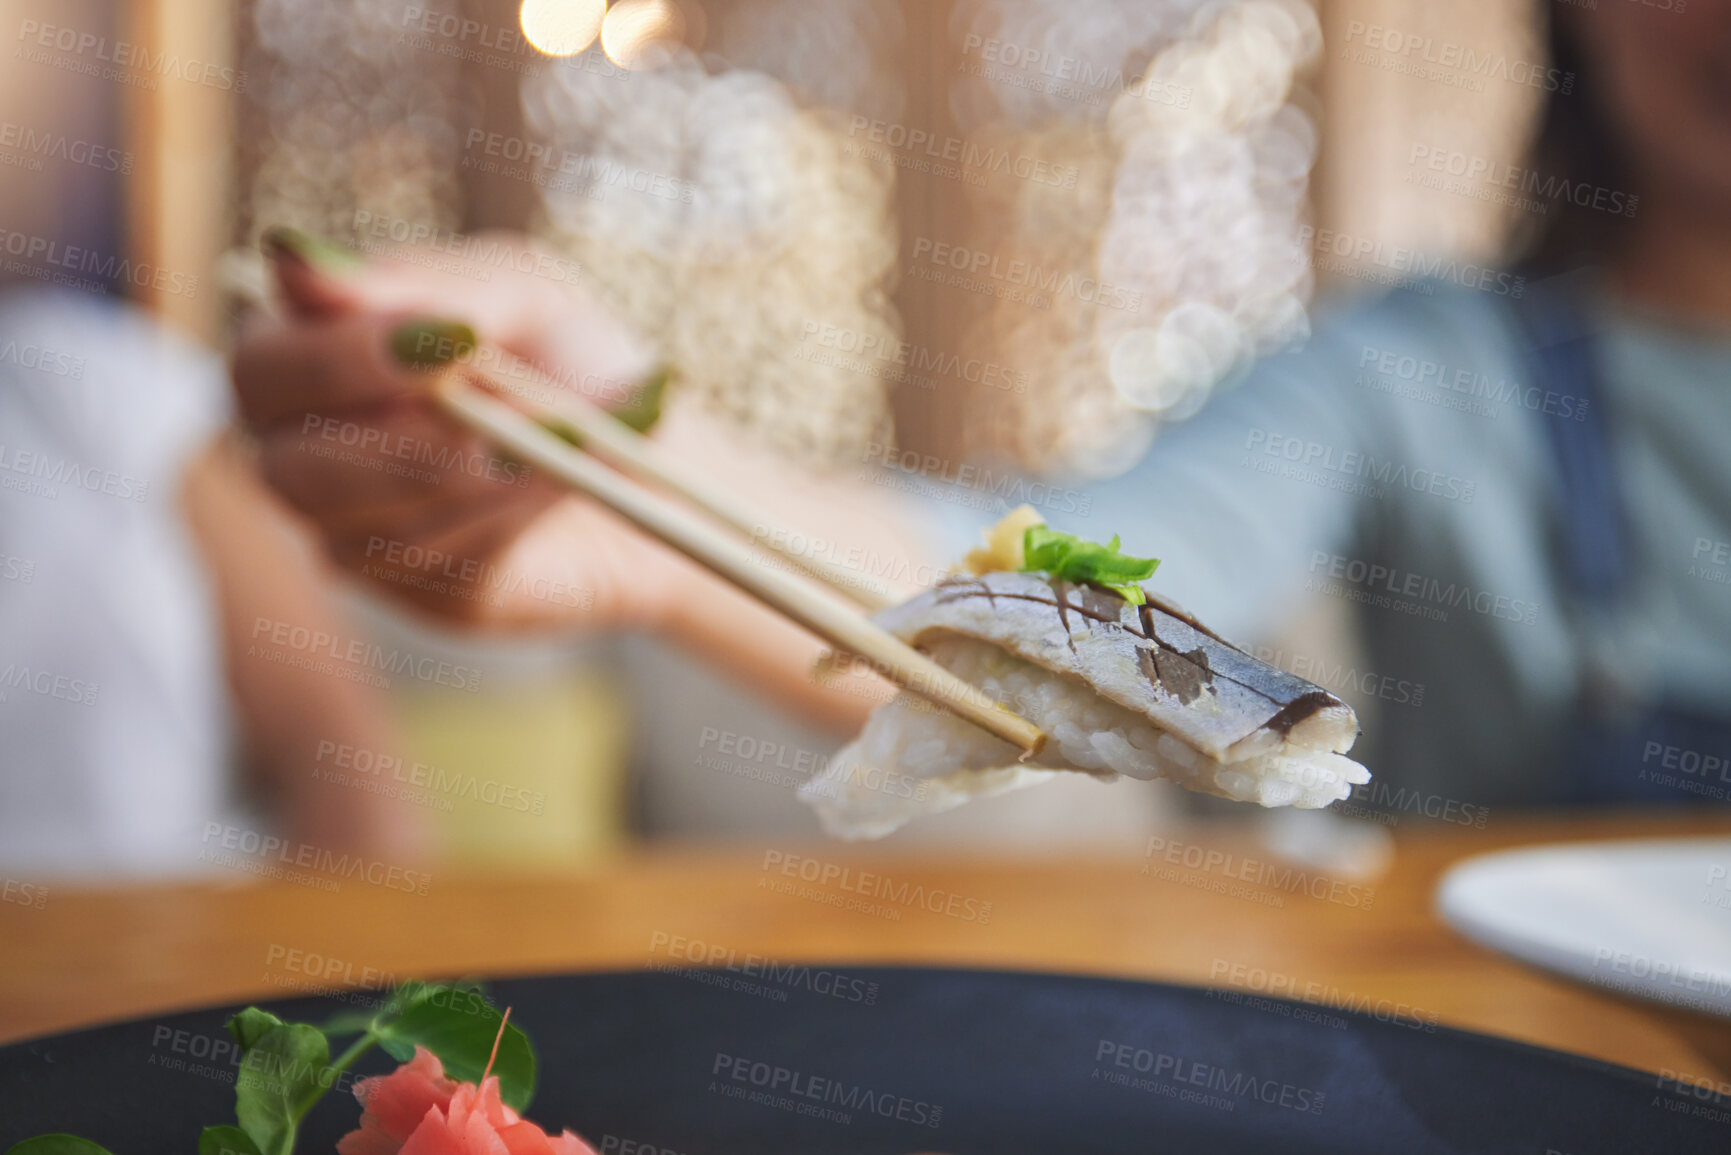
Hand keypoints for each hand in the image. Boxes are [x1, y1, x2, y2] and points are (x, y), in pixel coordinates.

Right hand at [230, 228, 679, 630]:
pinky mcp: (430, 594)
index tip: (439, 341)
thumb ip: (418, 285)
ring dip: (472, 478)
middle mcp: (315, 457)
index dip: (332, 360)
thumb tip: (295, 259)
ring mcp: (365, 536)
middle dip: (395, 443)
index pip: (261, 370)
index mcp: (316, 364)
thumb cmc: (575, 362)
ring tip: (559, 436)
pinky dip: (509, 514)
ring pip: (368, 527)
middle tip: (486, 416)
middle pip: (285, 471)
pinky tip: (559, 479)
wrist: (671, 463)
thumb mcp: (517, 294)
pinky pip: (442, 565)